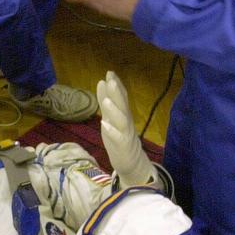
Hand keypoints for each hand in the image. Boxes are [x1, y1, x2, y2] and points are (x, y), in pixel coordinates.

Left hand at [98, 70, 155, 186]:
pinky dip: (112, 131)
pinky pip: (118, 138)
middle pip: (122, 105)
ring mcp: (125, 133)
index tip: (110, 73)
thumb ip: (107, 101)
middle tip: (111, 80)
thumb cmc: (119, 137)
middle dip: (116, 93)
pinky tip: (104, 124)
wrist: (132, 162)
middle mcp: (125, 121)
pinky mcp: (122, 146)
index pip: (121, 96)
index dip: (116, 84)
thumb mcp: (111, 117)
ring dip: (114, 110)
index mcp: (123, 113)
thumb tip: (102, 82)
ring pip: (121, 120)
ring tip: (106, 101)